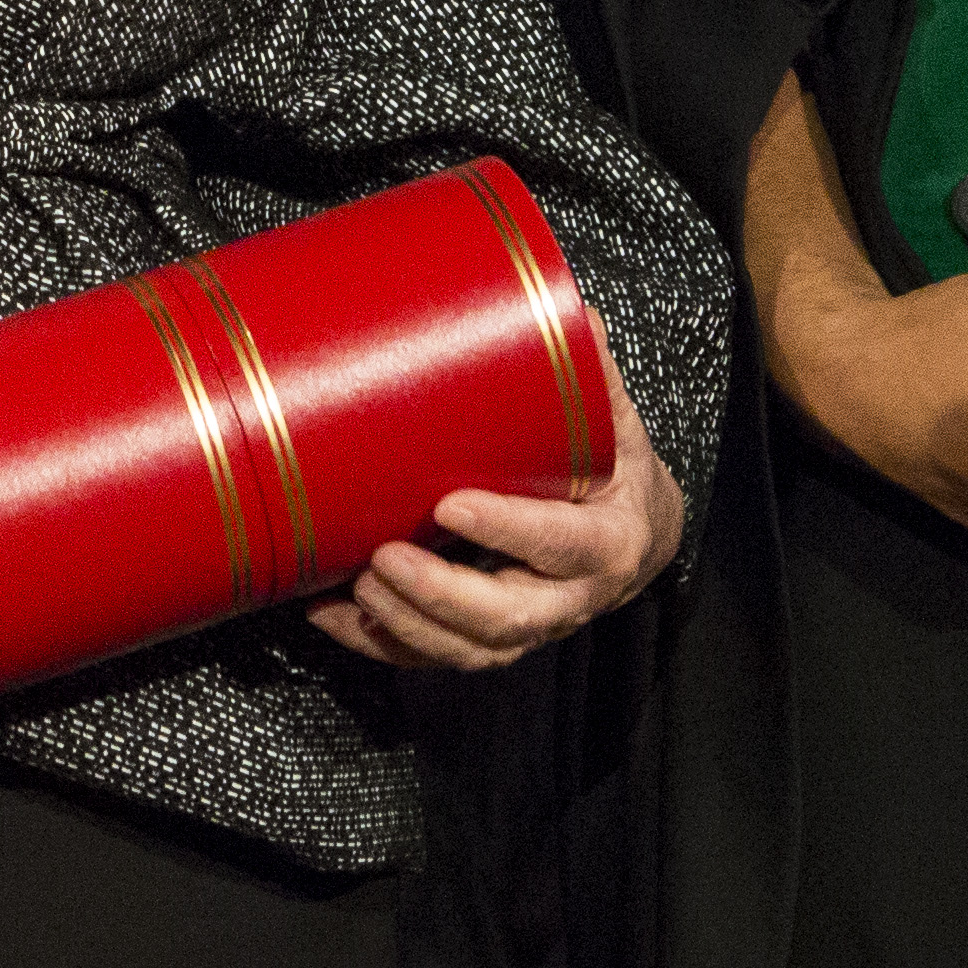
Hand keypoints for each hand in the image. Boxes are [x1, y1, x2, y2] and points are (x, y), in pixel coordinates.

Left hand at [306, 351, 684, 673]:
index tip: (451, 505)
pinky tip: (330, 614)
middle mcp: (569, 597)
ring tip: (356, 585)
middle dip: (439, 594)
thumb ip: (590, 373)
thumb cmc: (615, 472)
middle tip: (384, 558)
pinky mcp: (489, 640)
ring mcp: (528, 628)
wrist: (636, 535)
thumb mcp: (616, 423)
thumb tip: (567, 309)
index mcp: (606, 541)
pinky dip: (378, 642)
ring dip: (405, 625)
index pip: (559, 544)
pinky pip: (431, 658)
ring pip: (467, 649)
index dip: (507, 532)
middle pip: (505, 616)